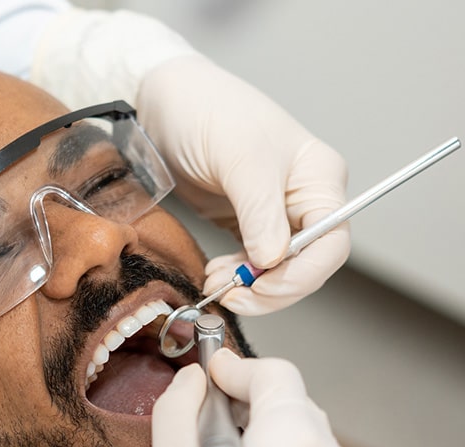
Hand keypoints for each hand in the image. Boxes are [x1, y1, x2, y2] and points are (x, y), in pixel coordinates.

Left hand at [136, 55, 349, 315]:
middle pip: (306, 264)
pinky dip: (236, 276)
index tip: (261, 286)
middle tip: (231, 295)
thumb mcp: (239, 159)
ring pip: (277, 269)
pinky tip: (215, 274)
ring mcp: (273, 213)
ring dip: (249, 286)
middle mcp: (303, 199)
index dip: (301, 274)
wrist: (166, 100)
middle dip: (270, 287)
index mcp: (319, 180)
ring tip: (216, 283)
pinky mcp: (244, 221)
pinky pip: (251, 262)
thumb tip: (273, 259)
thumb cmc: (209, 112)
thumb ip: (260, 211)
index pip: (331, 243)